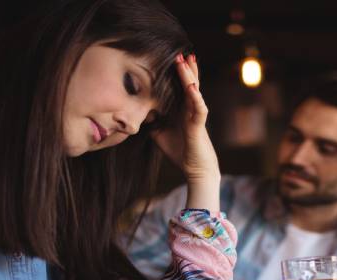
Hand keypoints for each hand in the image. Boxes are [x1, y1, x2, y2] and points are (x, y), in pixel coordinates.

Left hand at [152, 54, 219, 184]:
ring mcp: (196, 116)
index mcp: (183, 110)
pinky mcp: (199, 125)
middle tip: (180, 53)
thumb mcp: (159, 134)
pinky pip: (199, 109)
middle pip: (190, 84)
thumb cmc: (180, 151)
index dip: (177, 74)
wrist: (195, 170)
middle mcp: (191, 109)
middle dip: (185, 69)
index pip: (180, 87)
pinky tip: (192, 87)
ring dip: (190, 76)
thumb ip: (152, 121)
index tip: (170, 59)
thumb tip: (137, 112)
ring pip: (195, 91)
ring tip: (187, 61)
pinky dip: (196, 97)